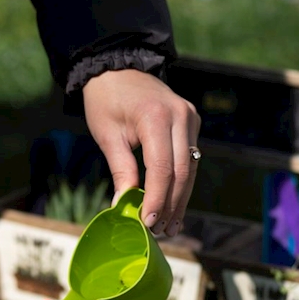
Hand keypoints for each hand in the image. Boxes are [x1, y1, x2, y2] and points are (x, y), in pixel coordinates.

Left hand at [82, 69, 200, 236]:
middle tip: (161, 232)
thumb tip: (124, 206)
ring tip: (170, 226)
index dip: (157, 200)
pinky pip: (190, 158)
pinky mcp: (192, 122)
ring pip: (191, 168)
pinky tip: (174, 204)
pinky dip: (182, 183)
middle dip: (172, 205)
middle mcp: (180, 116)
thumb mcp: (107, 135)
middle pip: (182, 172)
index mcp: (156, 117)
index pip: (163, 169)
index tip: (148, 223)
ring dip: (180, 199)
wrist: (117, 67)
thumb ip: (121, 170)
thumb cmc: (106, 100)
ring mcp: (190, 117)